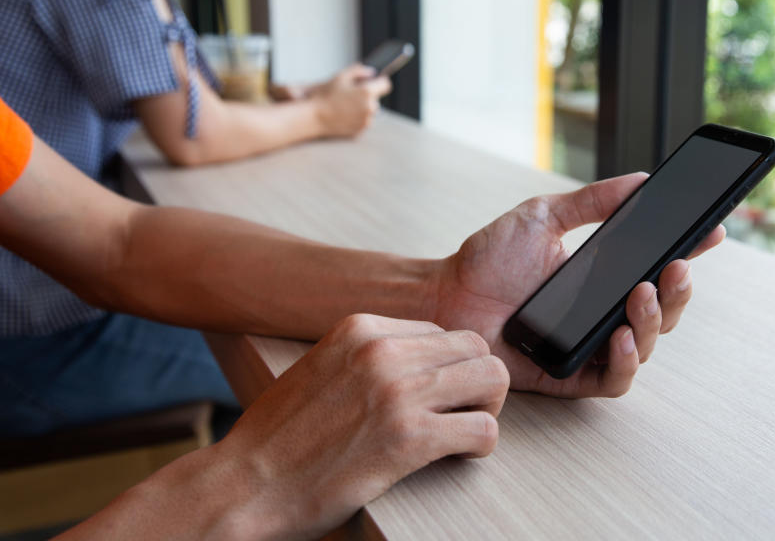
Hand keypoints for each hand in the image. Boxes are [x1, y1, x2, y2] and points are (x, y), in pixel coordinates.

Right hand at [215, 314, 508, 537]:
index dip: (449, 365)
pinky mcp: (409, 439)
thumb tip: (421, 362)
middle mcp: (383, 350)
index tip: (440, 393)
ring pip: (492, 379)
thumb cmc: (281, 436)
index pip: (442, 331)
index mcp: (362, 328)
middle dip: (477, 381)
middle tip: (463, 412)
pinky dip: (481, 444)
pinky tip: (458, 454)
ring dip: (486, 408)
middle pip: (475, 347)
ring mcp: (398, 392)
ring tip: (463, 431)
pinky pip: (483, 429)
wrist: (245, 484)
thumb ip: (369, 356)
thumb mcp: (323, 367)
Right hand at [293, 65, 391, 136]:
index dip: (380, 81)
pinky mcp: (360, 131)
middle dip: (367, 96)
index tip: (374, 82)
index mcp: (367, 93)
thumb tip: (372, 72)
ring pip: (370, 111)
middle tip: (350, 95)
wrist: (314, 117)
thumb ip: (359, 71)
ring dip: (362, 108)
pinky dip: (357, 118)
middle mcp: (370, 108)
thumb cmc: (325, 95)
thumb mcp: (341, 77)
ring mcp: (366, 121)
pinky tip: (343, 115)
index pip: (385, 84)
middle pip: (376, 99)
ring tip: (344, 106)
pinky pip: (363, 122)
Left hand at [431, 174, 724, 398]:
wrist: (447, 295)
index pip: (657, 268)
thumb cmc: (489, 259)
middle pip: (664, 311)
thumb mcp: (543, 217)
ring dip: (653, 322)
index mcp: (604, 276)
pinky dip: (624, 361)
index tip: (710, 232)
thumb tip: (640, 179)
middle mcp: (603, 312)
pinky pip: (613, 380)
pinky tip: (618, 336)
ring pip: (646, 346)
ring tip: (640, 296)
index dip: (689, 253)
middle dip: (678, 292)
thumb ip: (591, 201)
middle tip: (673, 268)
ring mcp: (589, 345)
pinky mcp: (570, 375)